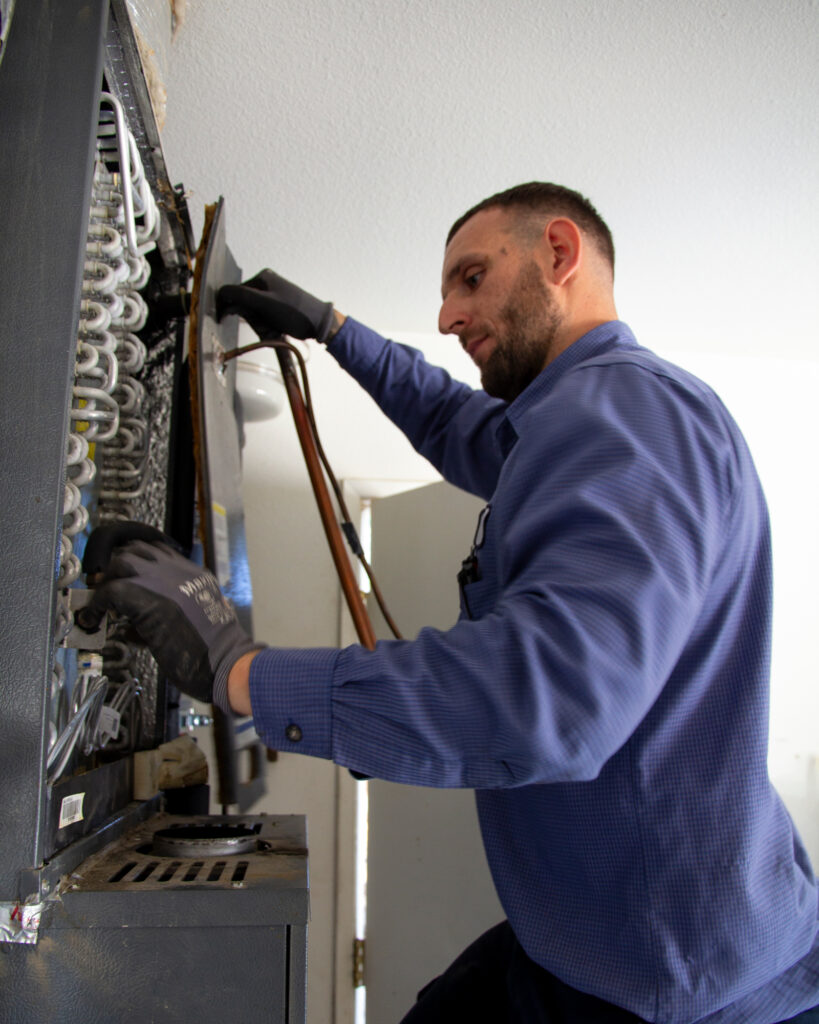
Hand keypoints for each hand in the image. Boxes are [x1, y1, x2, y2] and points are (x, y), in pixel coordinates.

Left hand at [80, 524, 262, 710]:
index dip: (137, 561)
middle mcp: (178, 572)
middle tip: (109, 586)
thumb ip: (183, 604)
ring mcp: (162, 583)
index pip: (158, 550)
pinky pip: (109, 591)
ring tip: (103, 601)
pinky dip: (96, 605)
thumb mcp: (207, 613)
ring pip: (121, 564)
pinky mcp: (146, 601)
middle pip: (136, 551)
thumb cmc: (218, 647)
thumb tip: (153, 612)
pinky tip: (92, 618)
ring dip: (109, 582)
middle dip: (119, 568)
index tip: (126, 574)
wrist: (224, 660)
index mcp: (194, 574)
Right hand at [217, 268, 336, 342]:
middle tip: (266, 327)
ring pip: (254, 314)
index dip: (226, 305)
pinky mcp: (278, 306)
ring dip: (261, 326)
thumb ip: (242, 297)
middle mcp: (265, 283)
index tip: (221, 320)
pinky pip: (264, 318)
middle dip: (252, 319)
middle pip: (244, 304)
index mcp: (261, 278)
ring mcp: (272, 295)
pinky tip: (278, 331)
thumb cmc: (295, 312)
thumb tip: (222, 293)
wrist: (320, 323)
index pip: (233, 291)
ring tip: (275, 330)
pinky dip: (267, 328)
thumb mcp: (265, 304)